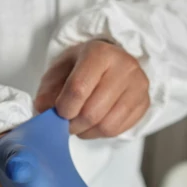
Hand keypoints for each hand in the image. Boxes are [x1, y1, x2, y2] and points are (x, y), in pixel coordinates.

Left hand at [35, 40, 149, 138]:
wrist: (111, 62)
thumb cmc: (82, 66)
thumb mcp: (59, 71)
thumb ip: (48, 91)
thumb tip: (42, 111)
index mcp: (99, 52)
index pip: (78, 89)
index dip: (64, 109)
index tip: (58, 113)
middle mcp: (124, 66)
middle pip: (92, 112)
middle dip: (73, 125)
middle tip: (66, 123)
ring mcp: (138, 85)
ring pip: (107, 126)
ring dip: (87, 132)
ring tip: (80, 124)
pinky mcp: (144, 102)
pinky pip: (119, 130)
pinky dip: (100, 133)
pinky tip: (95, 123)